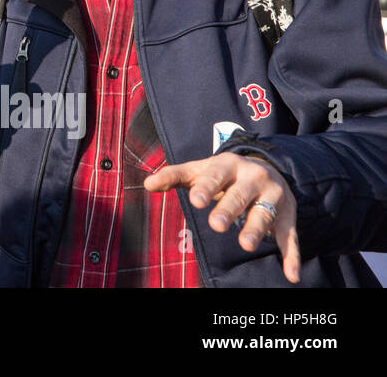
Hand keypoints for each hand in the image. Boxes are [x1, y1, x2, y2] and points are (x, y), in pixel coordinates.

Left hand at [144, 152, 300, 283]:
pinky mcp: (288, 216)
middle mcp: (254, 178)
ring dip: (256, 229)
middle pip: (240, 195)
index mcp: (229, 166)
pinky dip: (291, 255)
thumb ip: (174, 176)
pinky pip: (289, 236)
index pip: (215, 176)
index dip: (206, 188)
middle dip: (229, 209)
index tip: (195, 200)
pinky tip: (291, 275)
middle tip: (215, 225)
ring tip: (245, 245)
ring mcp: (273, 196)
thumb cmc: (223, 174)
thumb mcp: (200, 170)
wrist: (267, 167)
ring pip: (265, 214)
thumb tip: (147, 184)